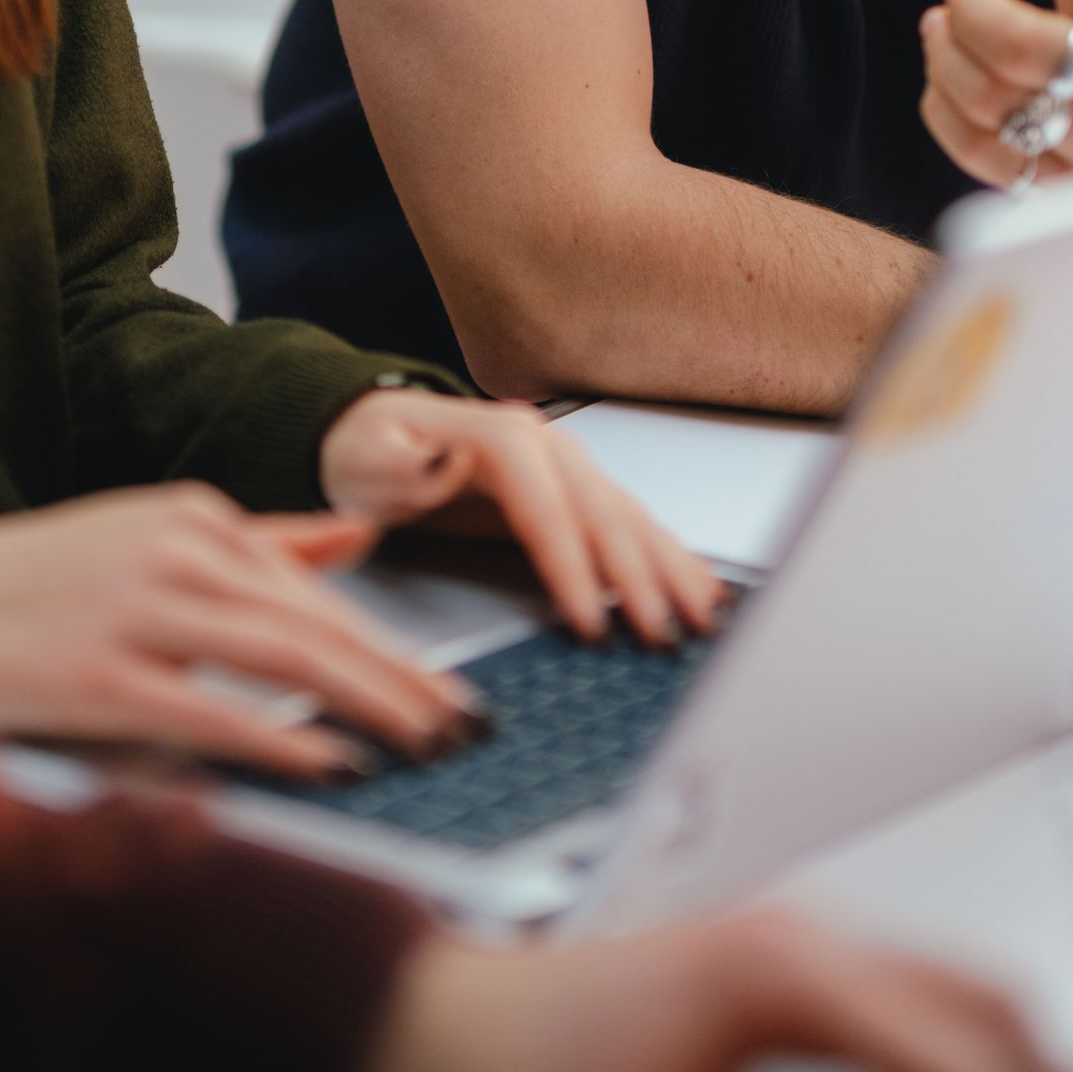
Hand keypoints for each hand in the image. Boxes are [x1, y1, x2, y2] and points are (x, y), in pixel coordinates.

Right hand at [0, 486, 473, 774]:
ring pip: (284, 658)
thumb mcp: (150, 536)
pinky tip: (336, 767)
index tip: (453, 693)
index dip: (394, 647)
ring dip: (370, 705)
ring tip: (429, 746)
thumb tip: (352, 543)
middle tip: (468, 727)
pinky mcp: (99, 673)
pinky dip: (281, 740)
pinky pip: (211, 709)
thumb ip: (258, 542)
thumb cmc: (35, 584)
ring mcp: (137, 610)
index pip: (319, 592)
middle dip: (404, 680)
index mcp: (193, 516)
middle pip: (317, 624)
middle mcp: (175, 553)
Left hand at [319, 389, 725, 645]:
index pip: (548, 509)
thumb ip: (403, 467)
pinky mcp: (578, 493)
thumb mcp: (368, 459)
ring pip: (633, 520)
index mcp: (502, 436)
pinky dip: (670, 559)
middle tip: (663, 635)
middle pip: (604, 515)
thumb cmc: (368, 456)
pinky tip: (701, 590)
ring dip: (671, 571)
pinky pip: (634, 526)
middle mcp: (549, 447)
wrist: (372, 437)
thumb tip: (445, 463)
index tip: (589, 622)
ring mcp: (570, 468)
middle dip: (638, 579)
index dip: (573, 567)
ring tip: (704, 619)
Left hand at [920, 0, 1072, 188]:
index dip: (988, 12)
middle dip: (961, 30)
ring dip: (946, 69)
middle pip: (1018, 72)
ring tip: (939, 34)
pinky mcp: (1070, 192)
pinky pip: (986, 162)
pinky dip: (947, 118)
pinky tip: (942, 81)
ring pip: (997, 120)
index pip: (1065, 37)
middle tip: (947, 3)